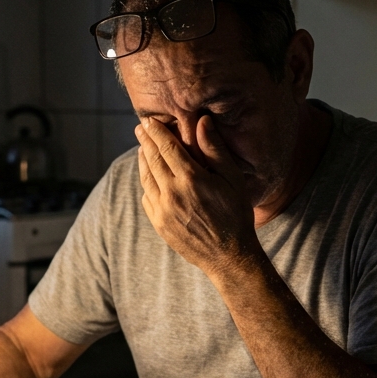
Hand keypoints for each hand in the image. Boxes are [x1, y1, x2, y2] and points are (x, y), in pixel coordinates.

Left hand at [136, 116, 259, 274]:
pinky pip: (147, 198)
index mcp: (191, 179)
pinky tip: (149, 177)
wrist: (228, 256)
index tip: (150, 120)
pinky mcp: (159, 224)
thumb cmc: (236, 214)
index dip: (157, 131)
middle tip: (140, 128)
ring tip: (142, 149)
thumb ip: (214, 149)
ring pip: (146, 178)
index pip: (167, 147)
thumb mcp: (232, 178)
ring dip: (142, 160)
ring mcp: (162, 210)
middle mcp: (172, 193)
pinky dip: (146, 183)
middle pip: (152, 159)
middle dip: (145, 141)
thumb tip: (202, 121)